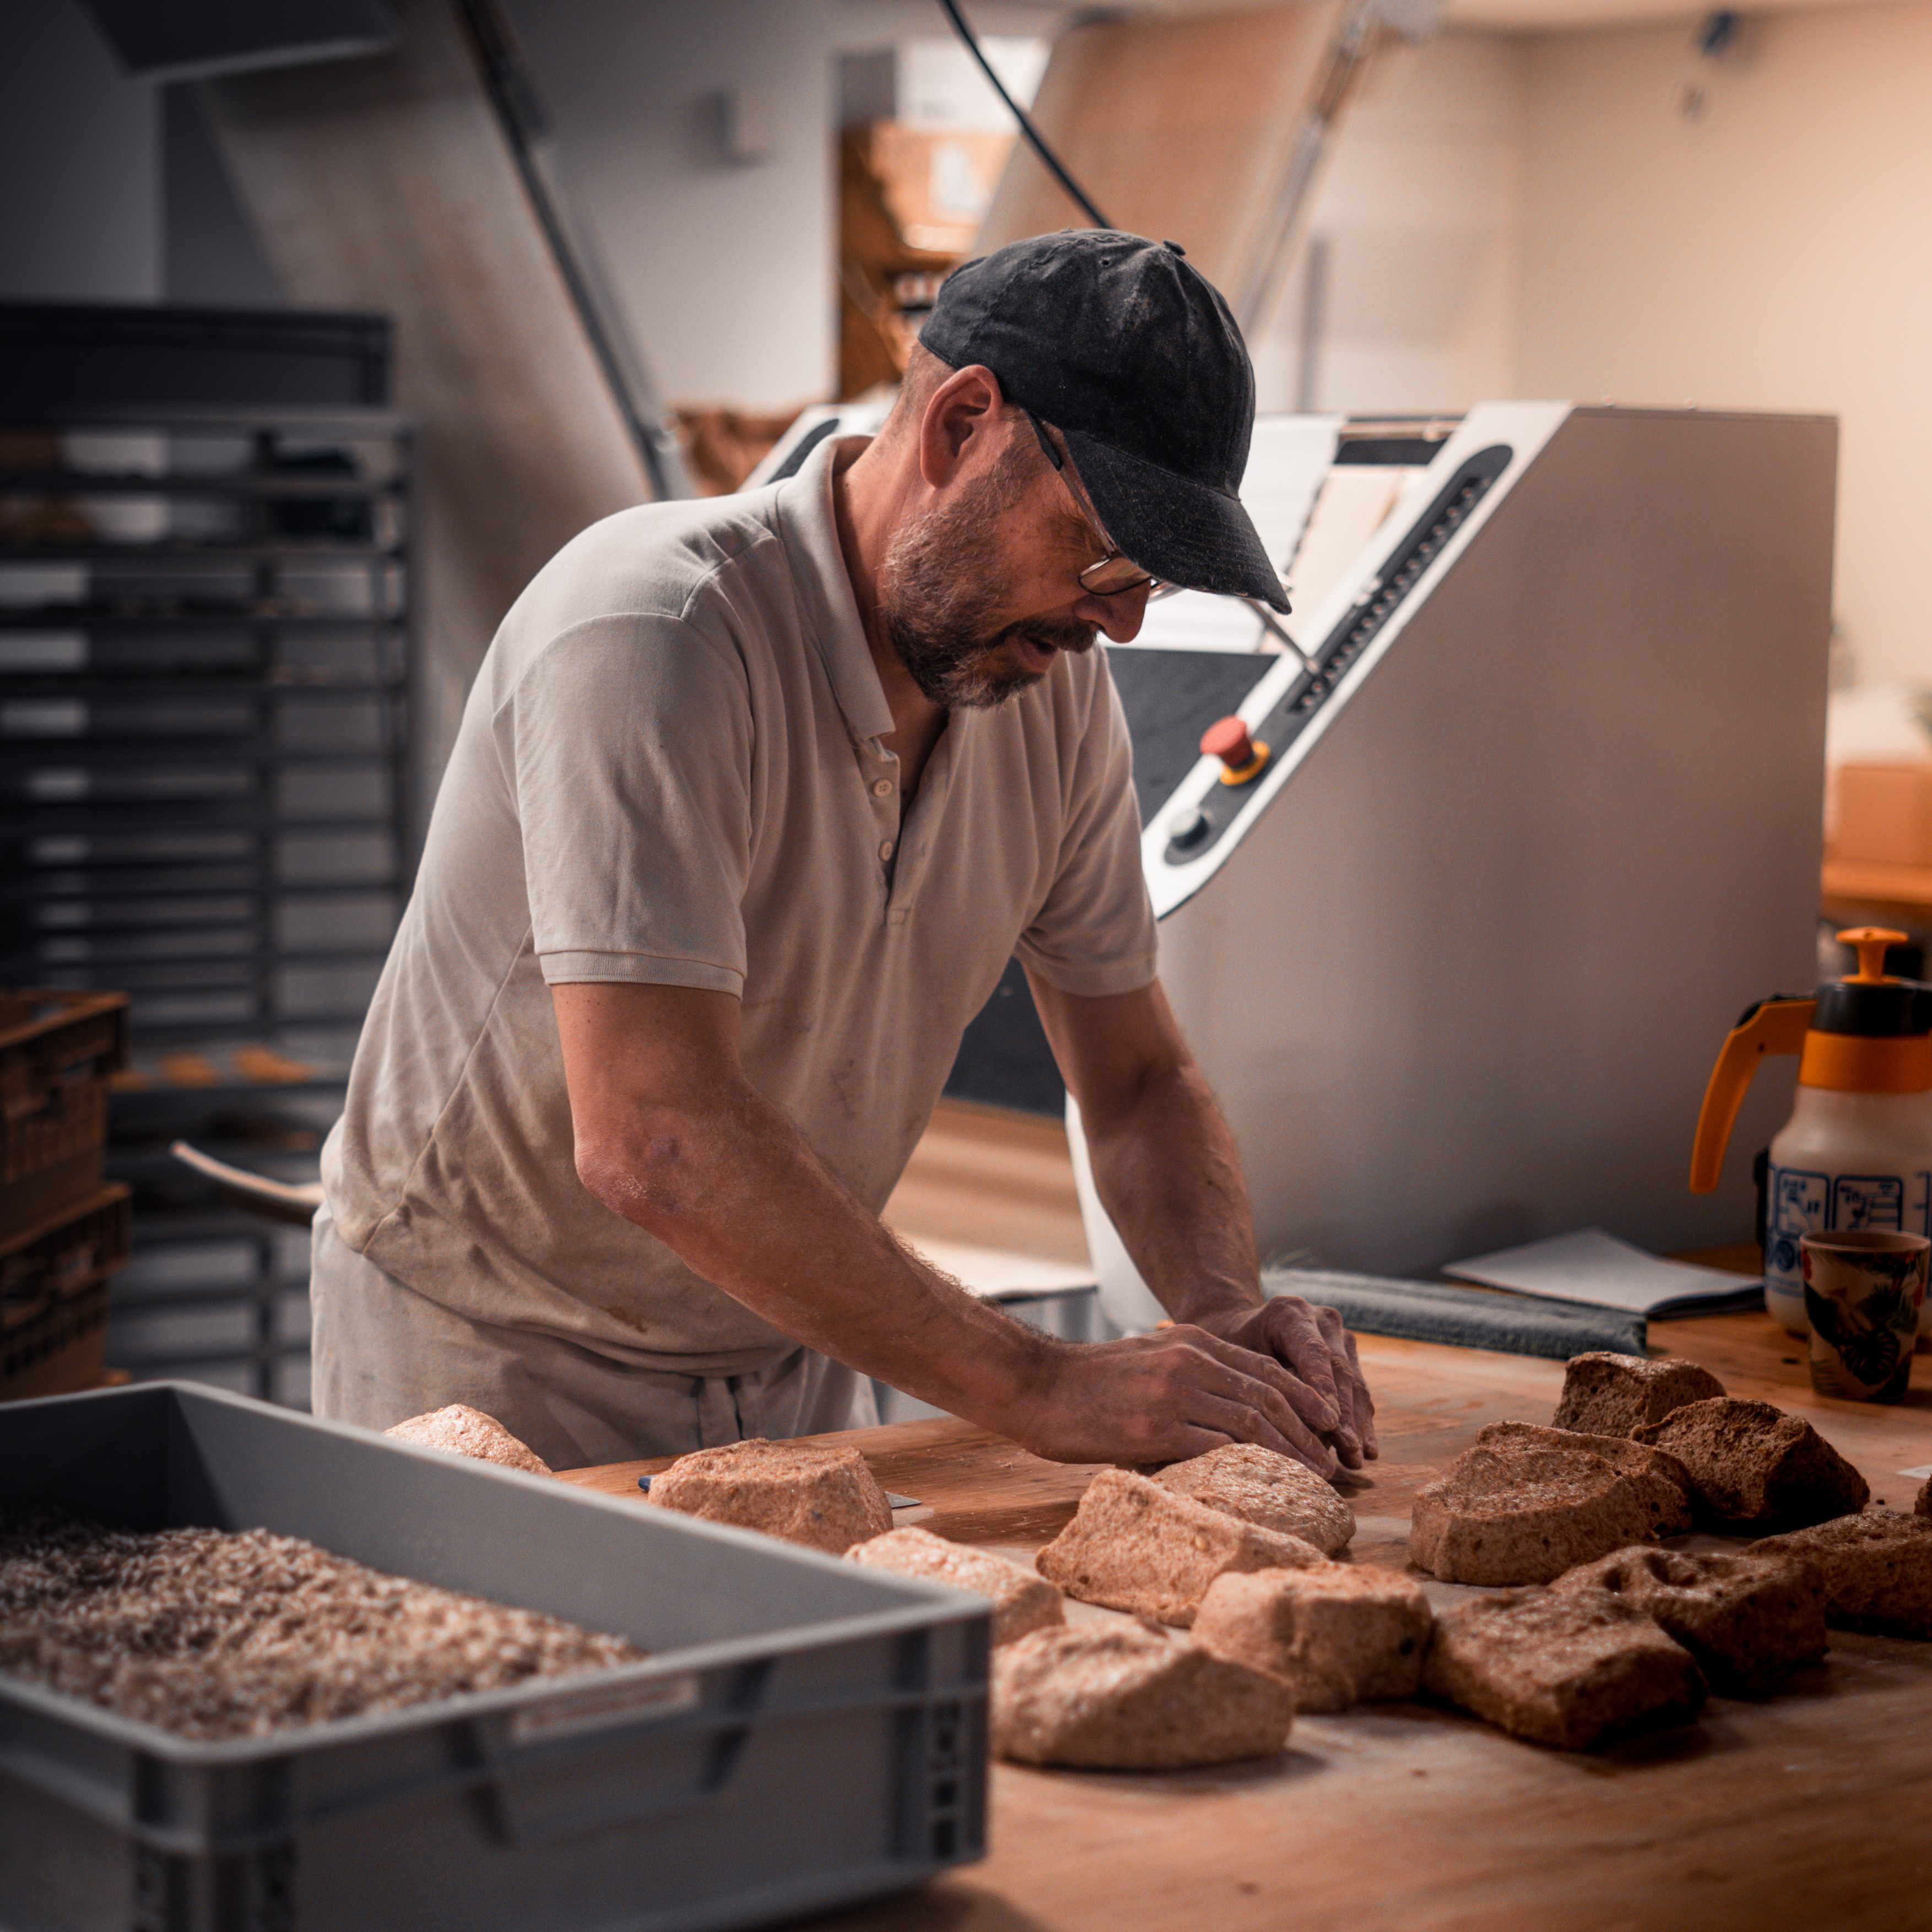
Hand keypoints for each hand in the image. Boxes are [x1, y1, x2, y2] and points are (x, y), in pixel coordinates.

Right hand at [1011, 1325, 1343, 1474]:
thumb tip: (1226, 1403)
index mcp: (1191, 1343)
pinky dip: (1250, 1466)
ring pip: (1252, 1423)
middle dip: (1308, 1430)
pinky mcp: (1156, 1429)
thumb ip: (1189, 1371)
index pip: (1264, 1369)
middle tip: (1331, 1458)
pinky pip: (1217, 1448)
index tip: (1328, 1421)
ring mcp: (1175, 1395)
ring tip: (1313, 1475)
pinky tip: (1267, 1484)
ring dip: (1291, 1451)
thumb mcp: (1149, 1356)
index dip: (1304, 1396)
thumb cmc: (1089, 1380)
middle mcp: (1190, 1363)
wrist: (1037, 1387)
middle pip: (1269, 1396)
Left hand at [1192, 1296, 1377, 1469]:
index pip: (1313, 1353)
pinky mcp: (1348, 1354)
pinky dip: (1361, 1421)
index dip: (1323, 1389)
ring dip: (1358, 1424)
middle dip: (1345, 1415)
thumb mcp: (1235, 1363)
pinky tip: (1365, 1451)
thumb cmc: (1229, 1350)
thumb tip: (1281, 1434)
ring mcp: (1338, 1335)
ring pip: (1354, 1382)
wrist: (1239, 1328)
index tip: (1331, 1423)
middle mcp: (1320, 1319)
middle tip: (1349, 1451)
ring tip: (1357, 1460)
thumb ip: (1260, 1388)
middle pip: (1339, 1371)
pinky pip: (1358, 1389)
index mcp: (1290, 1313)